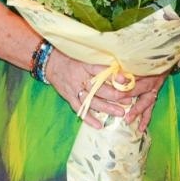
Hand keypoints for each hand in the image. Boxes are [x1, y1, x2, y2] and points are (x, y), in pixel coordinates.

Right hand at [43, 51, 164, 130]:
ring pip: (92, 101)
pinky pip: (79, 109)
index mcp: (85, 65)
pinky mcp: (69, 97)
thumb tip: (121, 68)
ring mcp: (74, 89)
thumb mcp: (85, 55)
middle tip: (129, 100)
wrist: (50, 62)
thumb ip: (101, 62)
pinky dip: (88, 118)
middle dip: (115, 95)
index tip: (126, 79)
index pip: (101, 71)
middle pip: (99, 89)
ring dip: (107, 108)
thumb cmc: (72, 57)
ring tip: (120, 113)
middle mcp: (80, 77)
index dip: (114, 76)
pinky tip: (99, 125)